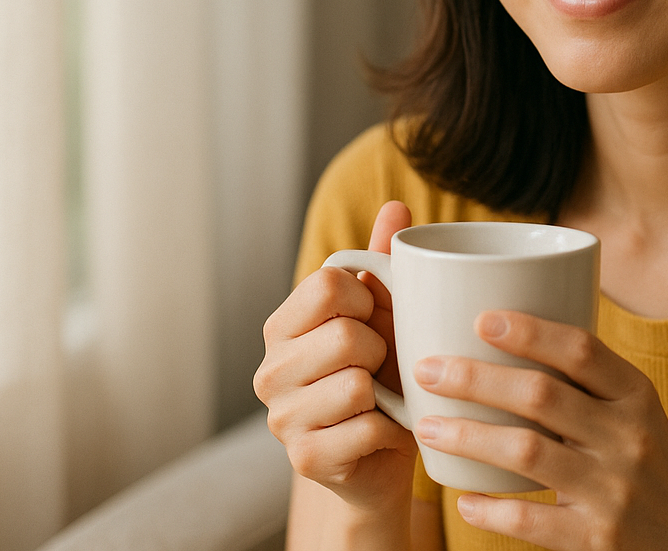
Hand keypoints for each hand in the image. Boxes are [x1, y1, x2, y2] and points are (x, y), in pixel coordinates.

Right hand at [254, 201, 415, 522]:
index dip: (367, 299)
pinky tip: (383, 432)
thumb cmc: (383, 375)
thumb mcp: (383, 314)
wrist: (384, 457)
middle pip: (345, 335)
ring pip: (355, 385)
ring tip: (383, 399)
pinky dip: (390, 431)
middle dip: (381, 351)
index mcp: (282, 325)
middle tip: (381, 368)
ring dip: (387, 393)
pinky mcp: (305, 461)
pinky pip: (366, 430)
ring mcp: (281, 420)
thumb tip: (397, 206)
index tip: (373, 319)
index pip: (328, 284)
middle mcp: (269, 371)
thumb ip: (382, 262)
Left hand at [411, 311, 667, 550]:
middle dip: (475, 378)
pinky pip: (530, 518)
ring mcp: (613, 490)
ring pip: (526, 452)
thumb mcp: (634, 414)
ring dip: (468, 435)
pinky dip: (489, 508)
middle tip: (428, 369)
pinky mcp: (596, 539)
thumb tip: (506, 332)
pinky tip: (462, 497)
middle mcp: (629, 438)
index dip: (529, 331)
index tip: (481, 318)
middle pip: (541, 395)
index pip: (581, 349)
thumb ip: (587, 381)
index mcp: (636, 396)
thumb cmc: (645, 464)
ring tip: (425, 426)